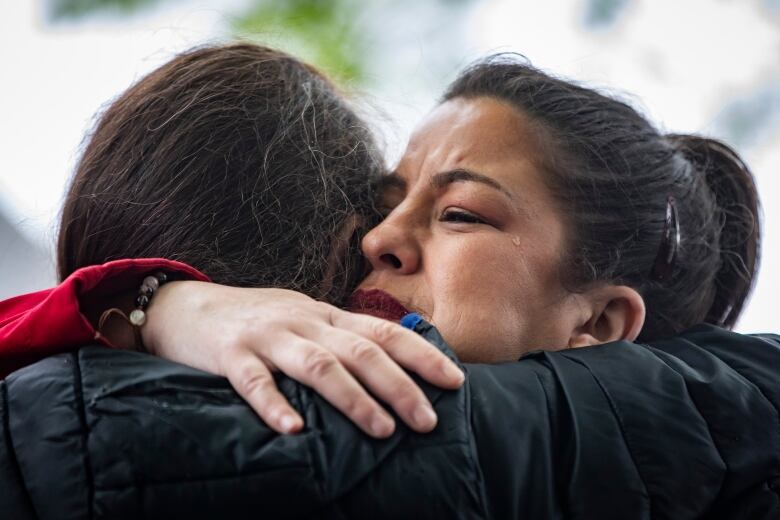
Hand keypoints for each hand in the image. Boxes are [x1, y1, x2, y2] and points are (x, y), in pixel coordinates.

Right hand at [141, 281, 464, 437]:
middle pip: (360, 351)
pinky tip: (294, 431)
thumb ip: (341, 338)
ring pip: (318, 365)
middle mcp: (304, 323)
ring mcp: (267, 337)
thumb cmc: (257, 319)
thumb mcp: (305, 320)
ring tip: (382, 430)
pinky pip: (255, 382)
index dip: (422, 355)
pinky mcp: (230, 355)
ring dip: (354, 398)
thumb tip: (391, 365)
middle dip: (400, 386)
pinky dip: (275, 406)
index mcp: (325, 316)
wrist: (186, 305)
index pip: (384, 332)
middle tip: (428, 420)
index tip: (455, 381)